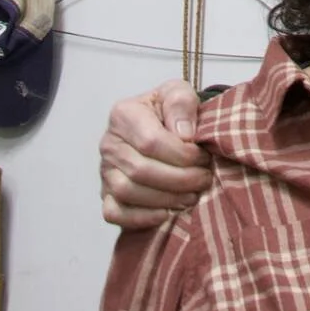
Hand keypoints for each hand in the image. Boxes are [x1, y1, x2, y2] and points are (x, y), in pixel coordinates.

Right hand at [99, 80, 209, 228]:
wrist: (163, 128)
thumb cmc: (172, 112)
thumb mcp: (180, 93)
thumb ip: (182, 103)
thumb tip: (184, 135)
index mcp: (123, 114)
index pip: (150, 142)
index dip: (182, 154)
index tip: (204, 157)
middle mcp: (109, 143)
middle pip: (140, 170)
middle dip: (180, 179)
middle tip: (204, 179)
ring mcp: (105, 171)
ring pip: (128, 193)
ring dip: (166, 198)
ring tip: (192, 195)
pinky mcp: (107, 195)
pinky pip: (115, 213)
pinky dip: (142, 217)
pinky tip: (168, 212)